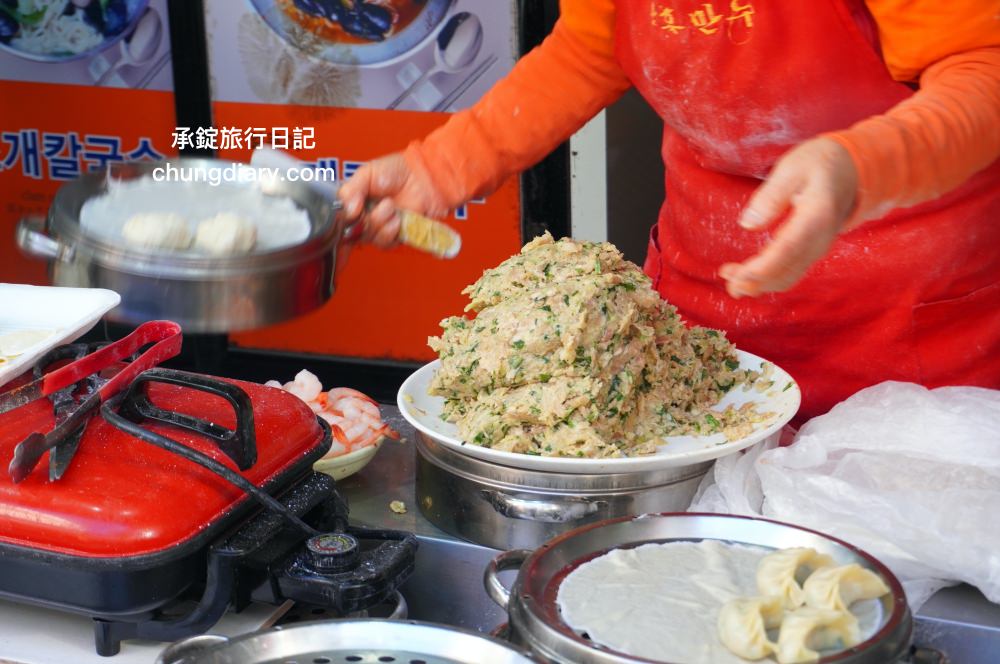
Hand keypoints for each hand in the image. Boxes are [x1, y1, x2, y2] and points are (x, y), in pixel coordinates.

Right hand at [338, 152, 450, 248]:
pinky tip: (397, 218)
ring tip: (390, 205)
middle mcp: (363, 218)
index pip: (337, 221)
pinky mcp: (395, 236)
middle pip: (352, 232)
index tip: (349, 215)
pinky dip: (391, 230)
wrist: (423, 176)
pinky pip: (386, 243)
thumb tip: (348, 211)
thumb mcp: (366, 173)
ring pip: (369, 237)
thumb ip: (350, 190)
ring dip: (380, 221)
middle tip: (371, 205)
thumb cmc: (396, 171)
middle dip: (363, 219)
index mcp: (352, 203)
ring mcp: (379, 228)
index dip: (339, 223)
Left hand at [719, 137, 859, 297]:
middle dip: (754, 281)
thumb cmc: (818, 163)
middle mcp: (821, 239)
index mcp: (816, 216)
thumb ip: (771, 196)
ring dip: (758, 284)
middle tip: (725, 277)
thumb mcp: (791, 168)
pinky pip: (790, 272)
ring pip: (787, 277)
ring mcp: (818, 248)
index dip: (762, 268)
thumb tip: (747, 225)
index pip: (787, 249)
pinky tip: (746, 276)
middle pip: (786, 271)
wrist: (851, 168)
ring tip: (729, 280)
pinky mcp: (812, 251)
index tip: (737, 275)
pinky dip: (768, 279)